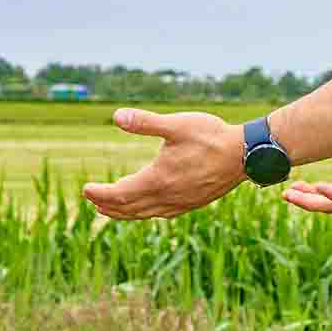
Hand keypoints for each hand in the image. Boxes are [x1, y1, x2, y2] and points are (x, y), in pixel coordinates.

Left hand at [81, 108, 244, 222]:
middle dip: (107, 205)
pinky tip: (145, 208)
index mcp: (158, 180)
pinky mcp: (191, 204)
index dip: (100, 194)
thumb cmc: (212, 136)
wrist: (246, 155)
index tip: (85, 189)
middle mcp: (167, 197)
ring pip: (144, 214)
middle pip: (128, 209)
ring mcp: (180, 204)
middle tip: (91, 199)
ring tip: (108, 209)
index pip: (120, 194)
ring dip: (124, 212)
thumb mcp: (177, 125)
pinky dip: (144, 212)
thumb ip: (145, 122)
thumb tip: (116, 116)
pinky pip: (161, 213)